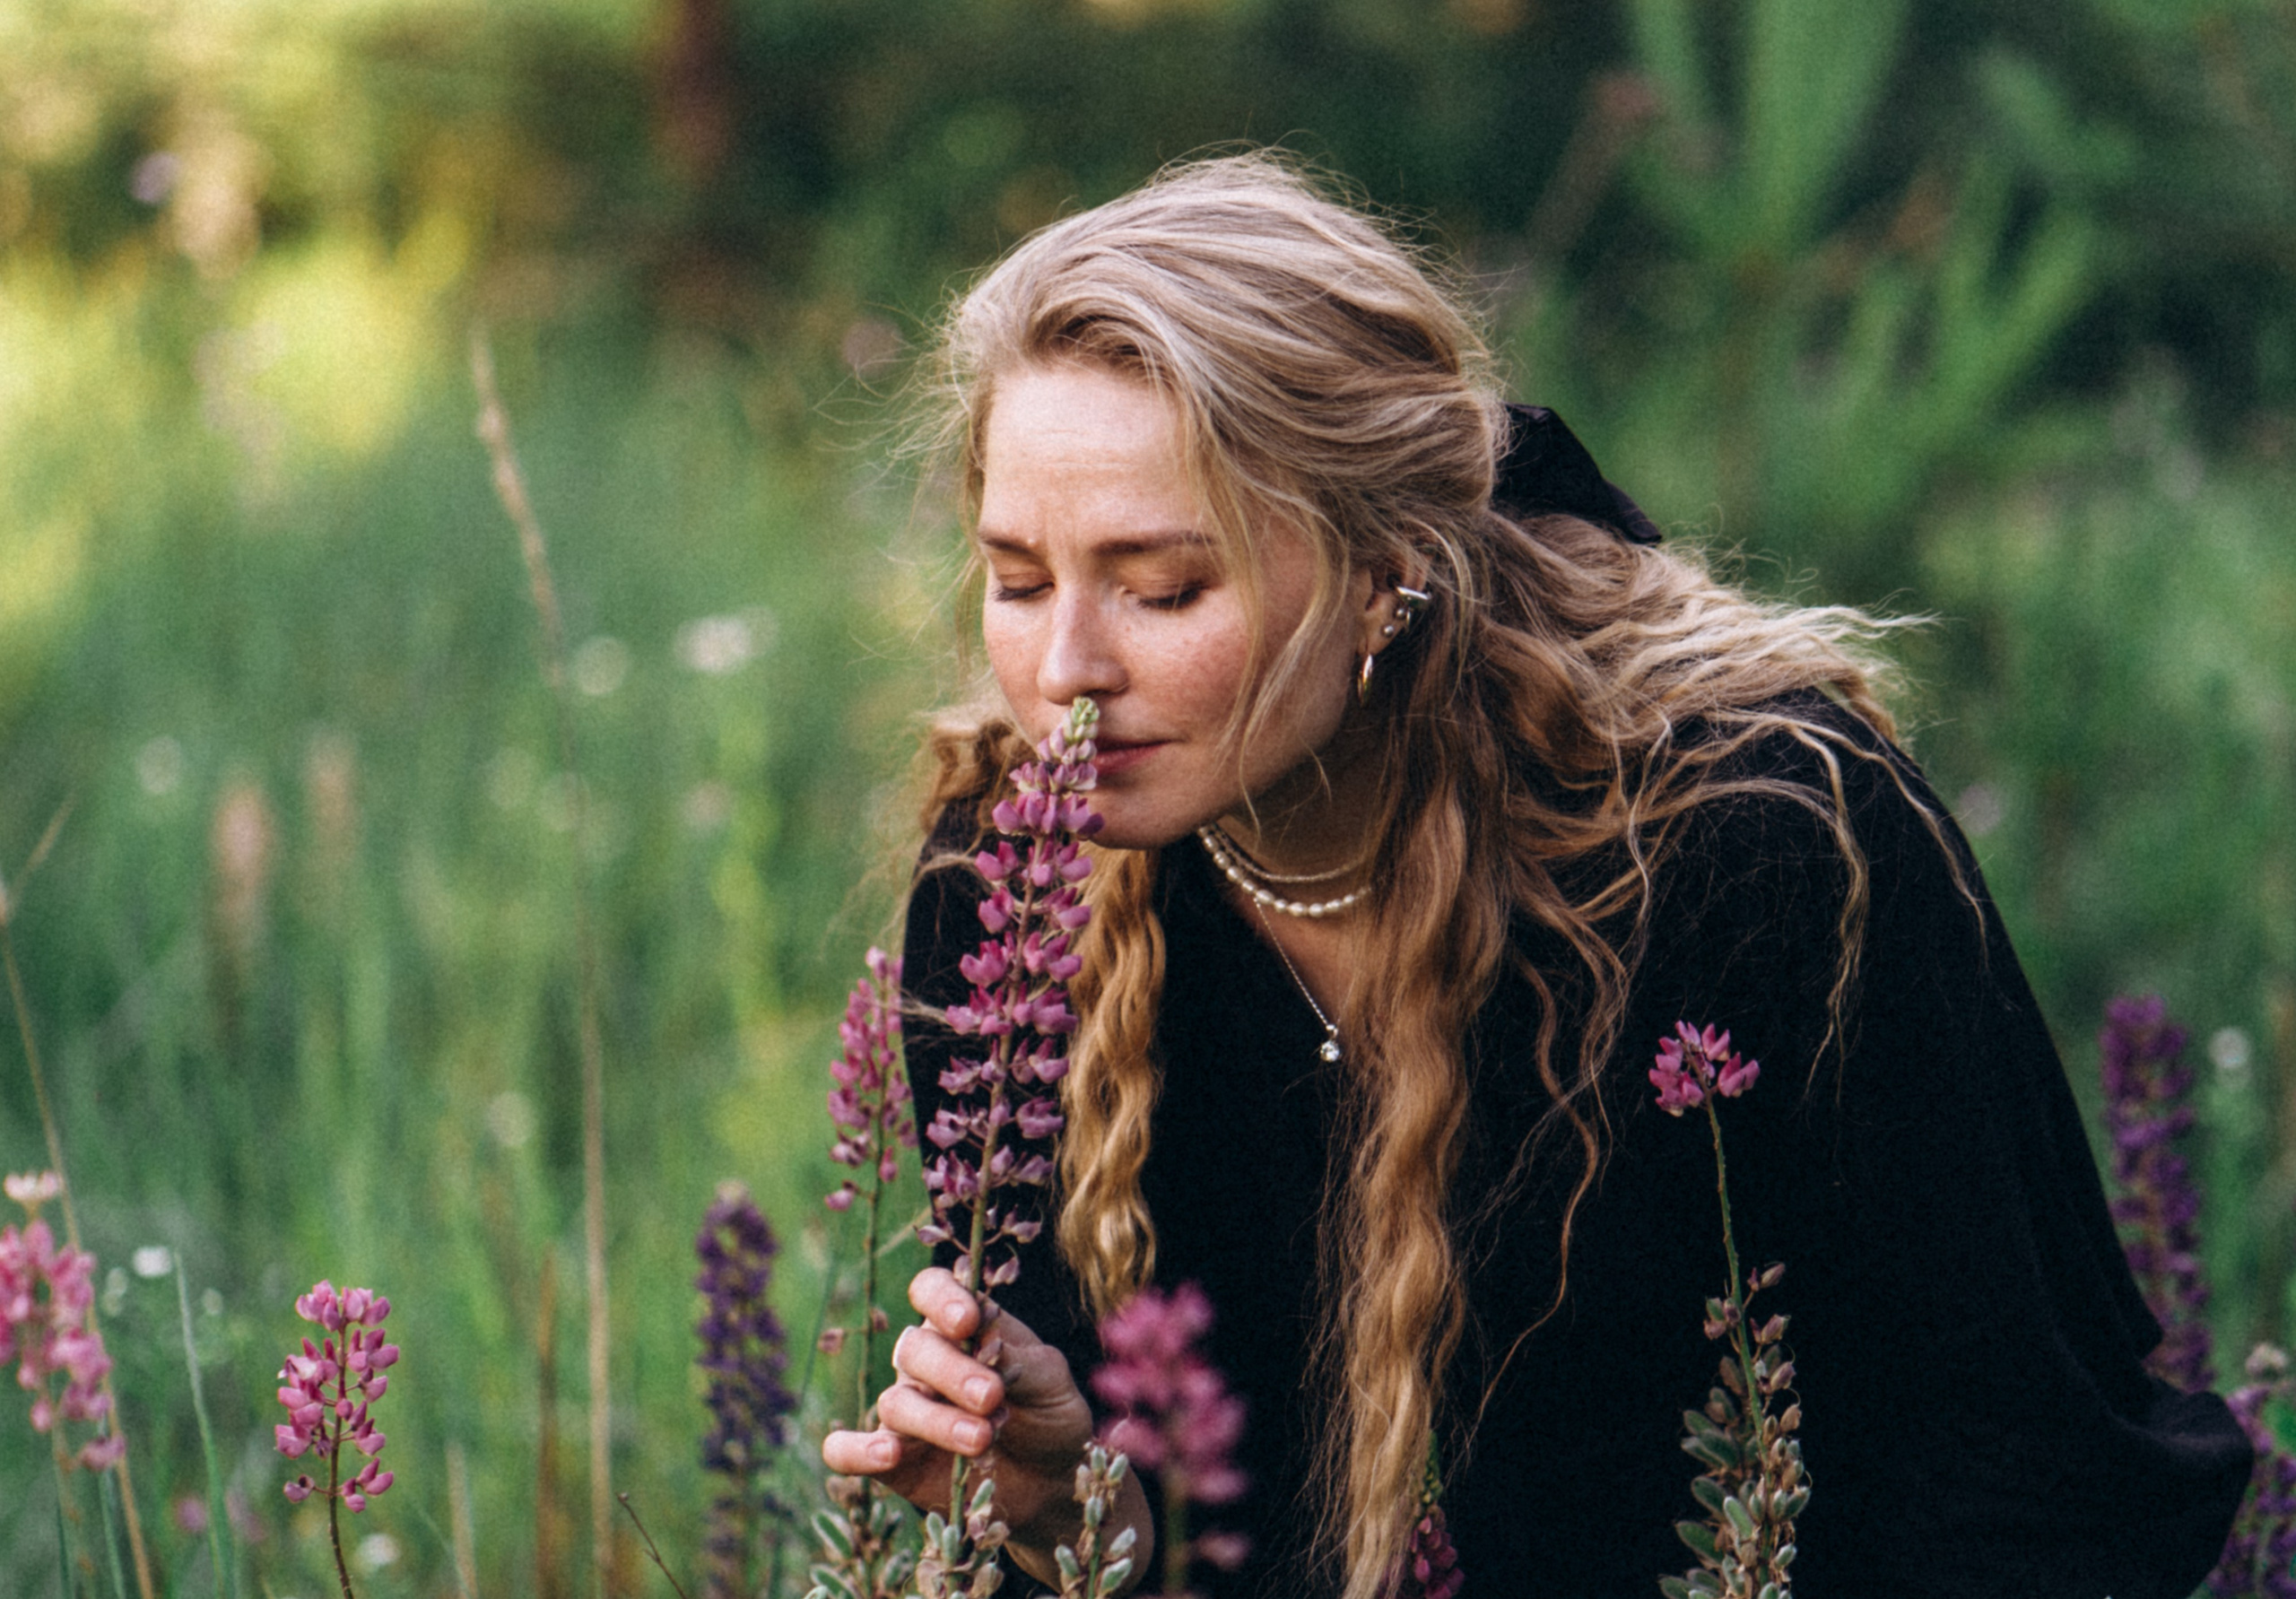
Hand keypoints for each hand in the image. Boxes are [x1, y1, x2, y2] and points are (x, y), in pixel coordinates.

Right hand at [821, 1266, 1147, 1587]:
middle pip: (913, 1349)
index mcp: (963, 1327)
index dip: (941, 1299)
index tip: (967, 1321)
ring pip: (896, 1402)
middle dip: (952, 1372)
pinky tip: (885, 1454)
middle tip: (991, 1397)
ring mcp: (906, 1411)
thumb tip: (989, 1343)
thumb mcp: (1053, 1383)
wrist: (1050, 1483)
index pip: (932, 1290)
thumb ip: (1025, 1361)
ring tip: (982, 1438)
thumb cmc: (1050, 1417)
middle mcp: (926, 1363)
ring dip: (936, 1420)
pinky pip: (845, 1449)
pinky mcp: (892, 1460)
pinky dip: (854, 1449)